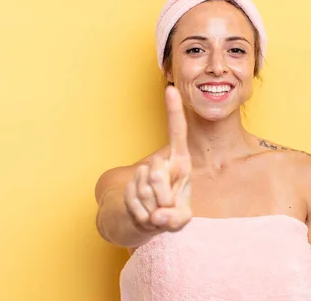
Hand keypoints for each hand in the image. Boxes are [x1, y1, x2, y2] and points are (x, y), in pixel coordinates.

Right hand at [124, 85, 192, 232]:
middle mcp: (163, 163)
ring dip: (152, 209)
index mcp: (181, 163)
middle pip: (156, 173)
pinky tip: (146, 215)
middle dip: (163, 197)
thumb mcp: (180, 220)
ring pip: (144, 190)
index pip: (177, 133)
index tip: (171, 89)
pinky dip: (142, 216)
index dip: (174, 112)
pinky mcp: (129, 185)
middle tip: (167, 207)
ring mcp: (144, 173)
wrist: (147, 220)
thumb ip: (176, 220)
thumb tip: (159, 216)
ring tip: (157, 211)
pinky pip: (133, 202)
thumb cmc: (171, 213)